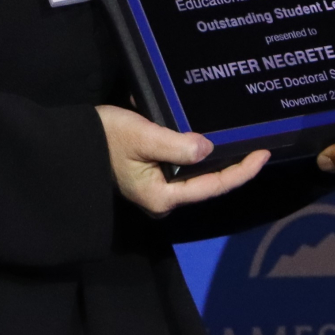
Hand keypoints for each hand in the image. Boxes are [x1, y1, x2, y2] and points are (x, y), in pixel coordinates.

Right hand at [96, 105, 269, 215]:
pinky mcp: (152, 175)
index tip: (263, 153)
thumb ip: (176, 145)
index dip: (241, 171)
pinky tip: (212, 137)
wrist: (70, 142)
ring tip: (242, 138)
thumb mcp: (142, 138)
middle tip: (258, 143)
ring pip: (197, 174)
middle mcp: (163, 198)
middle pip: (208, 182)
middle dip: (233, 164)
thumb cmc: (104, 139)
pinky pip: (183, 165)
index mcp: (163, 197)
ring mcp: (157, 188)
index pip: (213, 186)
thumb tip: (208, 149)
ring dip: (217, 156)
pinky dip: (198, 151)